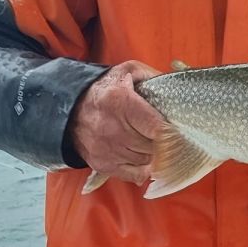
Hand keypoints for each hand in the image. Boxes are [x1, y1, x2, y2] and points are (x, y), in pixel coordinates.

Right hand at [67, 60, 164, 184]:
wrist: (70, 109)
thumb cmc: (106, 90)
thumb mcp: (128, 71)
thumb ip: (152, 76)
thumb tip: (176, 87)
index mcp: (120, 102)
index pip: (157, 127)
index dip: (170, 130)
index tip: (175, 128)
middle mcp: (112, 128)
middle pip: (153, 145)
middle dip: (162, 140)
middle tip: (162, 132)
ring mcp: (106, 149)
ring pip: (146, 160)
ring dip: (152, 152)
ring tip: (148, 139)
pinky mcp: (103, 164)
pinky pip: (135, 174)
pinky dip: (143, 168)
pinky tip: (142, 155)